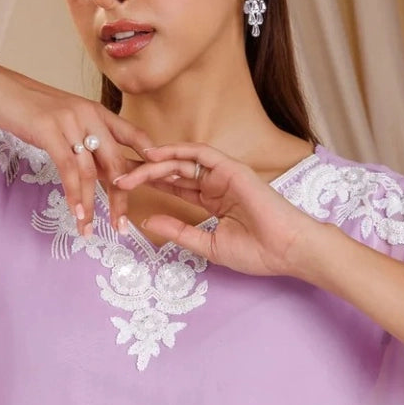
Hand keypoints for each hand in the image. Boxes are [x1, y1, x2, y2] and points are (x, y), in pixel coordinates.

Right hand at [0, 62, 152, 235]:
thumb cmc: (25, 107)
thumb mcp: (62, 119)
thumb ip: (82, 139)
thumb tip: (94, 170)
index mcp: (96, 111)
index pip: (133, 135)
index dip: (149, 159)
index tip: (159, 183)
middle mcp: (90, 114)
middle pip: (117, 162)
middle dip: (121, 198)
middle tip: (121, 226)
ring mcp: (71, 121)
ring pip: (92, 172)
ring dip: (92, 205)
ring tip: (90, 229)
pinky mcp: (50, 130)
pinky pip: (69, 170)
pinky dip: (74, 195)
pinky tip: (76, 213)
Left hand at [111, 141, 312, 277]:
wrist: (286, 250)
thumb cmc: (256, 253)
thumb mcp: (208, 245)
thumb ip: (179, 232)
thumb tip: (149, 221)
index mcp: (212, 202)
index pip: (175, 188)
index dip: (150, 186)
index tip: (124, 188)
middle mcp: (216, 185)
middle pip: (174, 172)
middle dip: (144, 173)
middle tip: (117, 177)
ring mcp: (224, 175)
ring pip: (182, 162)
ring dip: (154, 164)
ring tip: (130, 170)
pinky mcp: (232, 169)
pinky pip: (200, 153)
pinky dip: (177, 151)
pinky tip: (155, 156)